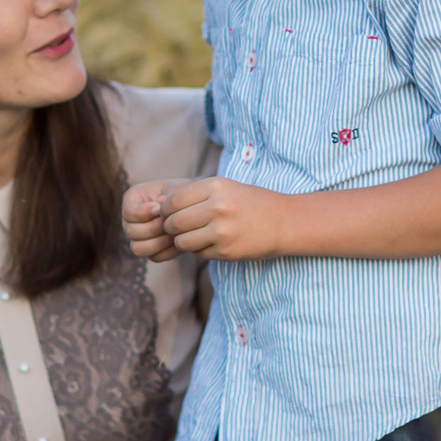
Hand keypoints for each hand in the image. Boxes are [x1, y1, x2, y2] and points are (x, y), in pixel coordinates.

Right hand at [123, 181, 178, 261]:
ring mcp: (138, 238)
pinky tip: (178, 240)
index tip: (160, 208)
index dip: (143, 212)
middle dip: (154, 227)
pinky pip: (155, 257)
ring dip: (159, 241)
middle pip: (132, 232)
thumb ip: (167, 198)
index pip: (129, 212)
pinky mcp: (151, 252)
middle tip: (170, 222)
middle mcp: (130, 221)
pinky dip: (168, 251)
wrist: (194, 207)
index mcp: (132, 200)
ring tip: (175, 232)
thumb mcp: (176, 190)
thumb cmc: (183, 194)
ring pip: (139, 248)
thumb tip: (157, 210)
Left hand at [154, 177, 287, 261]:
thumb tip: (157, 204)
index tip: (170, 213)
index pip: (173, 201)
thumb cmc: (249, 202)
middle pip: (174, 222)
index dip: (166, 209)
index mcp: (216, 187)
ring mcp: (223, 232)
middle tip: (176, 227)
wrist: (283, 222)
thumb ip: (193, 193)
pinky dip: (199, 250)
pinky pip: (198, 253)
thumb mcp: (224, 187)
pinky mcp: (227, 252)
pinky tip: (211, 242)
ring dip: (182, 241)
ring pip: (182, 241)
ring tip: (193, 235)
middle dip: (170, 227)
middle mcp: (219, 208)